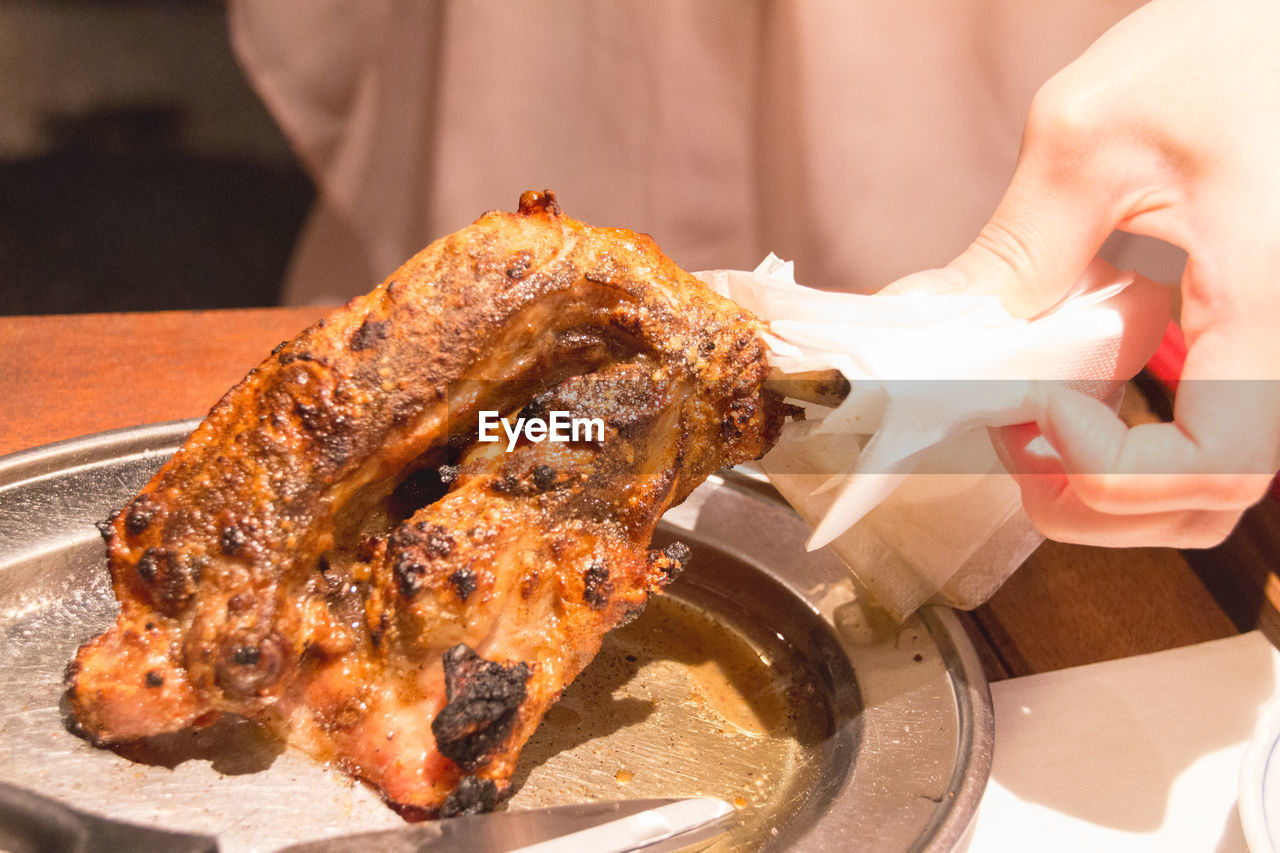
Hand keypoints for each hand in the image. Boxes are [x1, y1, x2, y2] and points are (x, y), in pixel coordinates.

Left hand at [886, 0, 1279, 546]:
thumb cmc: (1232, 45)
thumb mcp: (1093, 138)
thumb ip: (1012, 252)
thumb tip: (921, 324)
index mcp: (1272, 301)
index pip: (1212, 465)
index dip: (1111, 472)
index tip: (1037, 408)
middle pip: (1207, 501)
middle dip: (1090, 497)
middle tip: (1008, 438)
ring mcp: (1278, 348)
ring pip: (1208, 482)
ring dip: (1107, 481)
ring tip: (1029, 419)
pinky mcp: (1262, 340)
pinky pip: (1207, 428)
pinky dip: (1132, 439)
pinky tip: (1070, 386)